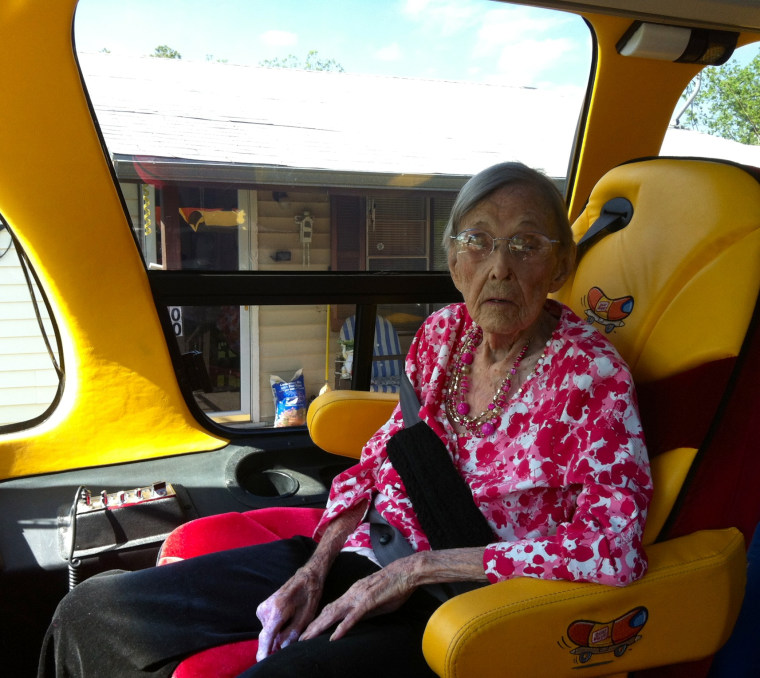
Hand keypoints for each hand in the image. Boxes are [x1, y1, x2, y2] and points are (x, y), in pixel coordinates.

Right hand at [256, 564, 324, 660]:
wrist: (305, 578)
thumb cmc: (308, 597)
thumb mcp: (304, 619)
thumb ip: (290, 636)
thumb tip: (279, 648)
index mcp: (277, 610)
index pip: (266, 636)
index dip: (264, 651)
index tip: (262, 661)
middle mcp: (266, 608)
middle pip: (268, 635)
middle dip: (277, 640)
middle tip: (293, 630)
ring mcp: (262, 608)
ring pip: (268, 631)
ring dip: (278, 632)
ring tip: (292, 620)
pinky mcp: (262, 608)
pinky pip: (268, 625)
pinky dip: (277, 626)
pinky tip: (287, 617)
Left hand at [299, 558, 415, 642]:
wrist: (405, 572)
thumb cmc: (394, 586)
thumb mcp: (376, 602)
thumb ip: (364, 610)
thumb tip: (355, 621)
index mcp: (353, 593)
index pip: (332, 608)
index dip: (319, 620)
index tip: (309, 631)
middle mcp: (352, 593)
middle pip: (328, 611)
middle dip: (313, 626)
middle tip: (300, 638)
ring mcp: (358, 597)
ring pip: (334, 613)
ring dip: (320, 627)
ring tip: (308, 638)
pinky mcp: (367, 601)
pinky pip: (352, 617)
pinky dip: (342, 627)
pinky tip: (334, 637)